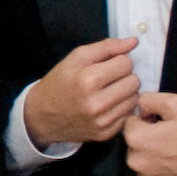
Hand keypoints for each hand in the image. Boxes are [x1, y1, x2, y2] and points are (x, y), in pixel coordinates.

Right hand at [22, 35, 143, 151]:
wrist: (41, 116)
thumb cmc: (59, 82)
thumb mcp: (75, 58)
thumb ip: (106, 47)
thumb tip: (134, 41)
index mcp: (88, 79)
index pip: (126, 63)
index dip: (117, 61)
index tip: (106, 66)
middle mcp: (97, 103)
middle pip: (134, 81)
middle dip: (124, 77)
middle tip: (108, 80)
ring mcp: (102, 121)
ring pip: (135, 99)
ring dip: (124, 93)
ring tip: (108, 93)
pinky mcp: (106, 134)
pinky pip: (128, 115)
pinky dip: (120, 109)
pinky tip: (106, 107)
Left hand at [126, 90, 176, 175]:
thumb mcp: (176, 103)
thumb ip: (150, 99)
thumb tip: (139, 106)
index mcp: (136, 138)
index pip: (130, 121)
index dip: (147, 118)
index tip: (164, 122)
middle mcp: (134, 161)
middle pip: (134, 143)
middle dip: (147, 137)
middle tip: (171, 137)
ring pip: (141, 160)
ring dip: (151, 155)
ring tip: (175, 152)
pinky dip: (158, 172)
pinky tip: (175, 166)